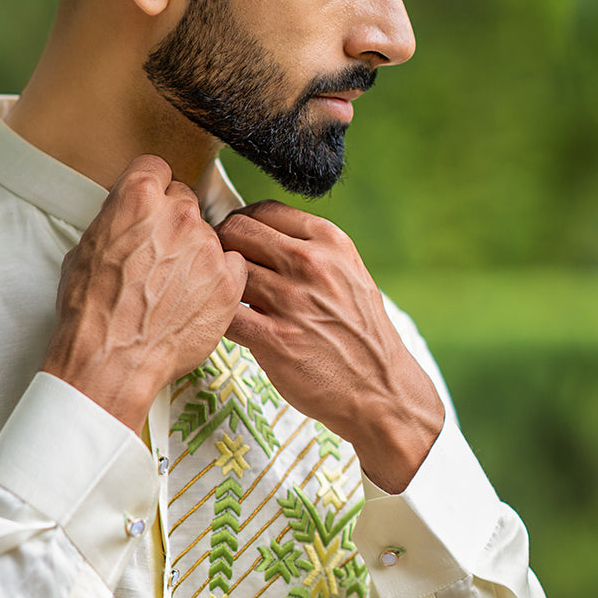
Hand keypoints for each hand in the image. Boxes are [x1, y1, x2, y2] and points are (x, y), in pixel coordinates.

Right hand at [41, 156, 246, 432]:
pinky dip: (218, 280)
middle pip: (186, 201)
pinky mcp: (229, 281)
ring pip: (210, 236)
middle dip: (173, 223)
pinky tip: (195, 300)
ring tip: (172, 289)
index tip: (149, 208)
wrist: (111, 360)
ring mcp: (209, 247)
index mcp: (139, 197)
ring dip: (196, 254)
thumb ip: (115, 222)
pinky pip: (233, 266)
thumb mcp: (85, 249)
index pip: (156, 168)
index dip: (150, 190)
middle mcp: (179, 214)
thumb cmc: (90, 311)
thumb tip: (125, 220)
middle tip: (158, 257)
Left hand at [217, 201, 443, 492]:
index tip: (236, 241)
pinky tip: (225, 325)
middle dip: (220, 246)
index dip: (241, 223)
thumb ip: (308, 248)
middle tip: (217, 267)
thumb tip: (255, 233)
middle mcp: (311, 264)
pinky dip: (217, 317)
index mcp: (329, 240)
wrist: (380, 388)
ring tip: (221, 299)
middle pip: (236, 231)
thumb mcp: (347, 272)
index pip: (263, 210)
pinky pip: (225, 315)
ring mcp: (292, 301)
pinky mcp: (276, 339)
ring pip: (227, 271)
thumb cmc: (358, 331)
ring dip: (217, 284)